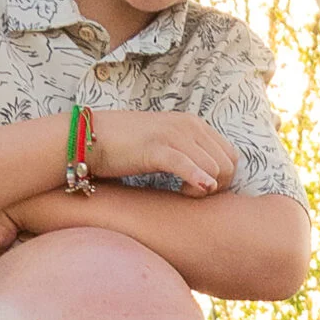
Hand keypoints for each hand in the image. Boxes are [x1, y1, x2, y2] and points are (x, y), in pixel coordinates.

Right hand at [90, 109, 239, 196]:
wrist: (89, 139)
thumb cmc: (125, 148)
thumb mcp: (164, 146)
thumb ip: (188, 155)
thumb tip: (209, 181)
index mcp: (193, 124)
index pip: (231, 156)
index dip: (224, 180)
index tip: (202, 191)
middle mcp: (188, 125)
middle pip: (227, 165)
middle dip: (218, 187)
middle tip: (193, 196)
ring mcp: (173, 134)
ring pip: (214, 168)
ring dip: (203, 189)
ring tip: (182, 194)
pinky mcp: (156, 148)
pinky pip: (187, 166)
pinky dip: (196, 181)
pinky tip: (188, 193)